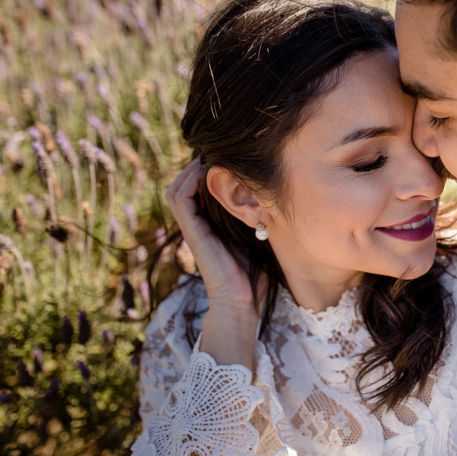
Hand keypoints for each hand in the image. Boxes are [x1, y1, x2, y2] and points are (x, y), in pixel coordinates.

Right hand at [166, 159, 259, 365]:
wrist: (241, 304)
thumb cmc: (254, 278)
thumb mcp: (258, 240)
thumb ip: (259, 221)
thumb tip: (278, 200)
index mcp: (211, 226)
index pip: (201, 191)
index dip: (209, 172)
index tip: (228, 156)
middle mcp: (198, 225)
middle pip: (186, 186)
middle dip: (198, 165)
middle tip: (216, 150)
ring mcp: (193, 229)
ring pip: (178, 189)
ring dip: (190, 169)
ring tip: (207, 155)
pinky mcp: (192, 233)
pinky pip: (180, 199)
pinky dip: (188, 181)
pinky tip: (203, 169)